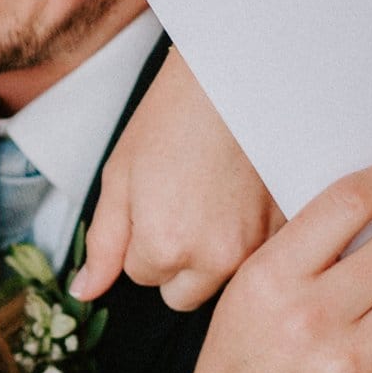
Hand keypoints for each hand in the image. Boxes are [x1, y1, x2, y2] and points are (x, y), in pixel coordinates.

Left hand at [75, 50, 281, 310]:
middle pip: (182, 294)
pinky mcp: (287, 231)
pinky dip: (248, 237)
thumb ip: (102, 244)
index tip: (155, 200)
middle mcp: (215, 259)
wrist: (234, 78)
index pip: (141, 276)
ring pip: (220, 280)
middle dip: (176, 262)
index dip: (142, 240)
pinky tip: (242, 198)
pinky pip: (257, 257)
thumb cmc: (173, 117)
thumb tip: (84, 292)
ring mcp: (257, 247)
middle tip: (183, 206)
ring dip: (213, 255)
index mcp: (165, 247)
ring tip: (214, 200)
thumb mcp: (120, 176)